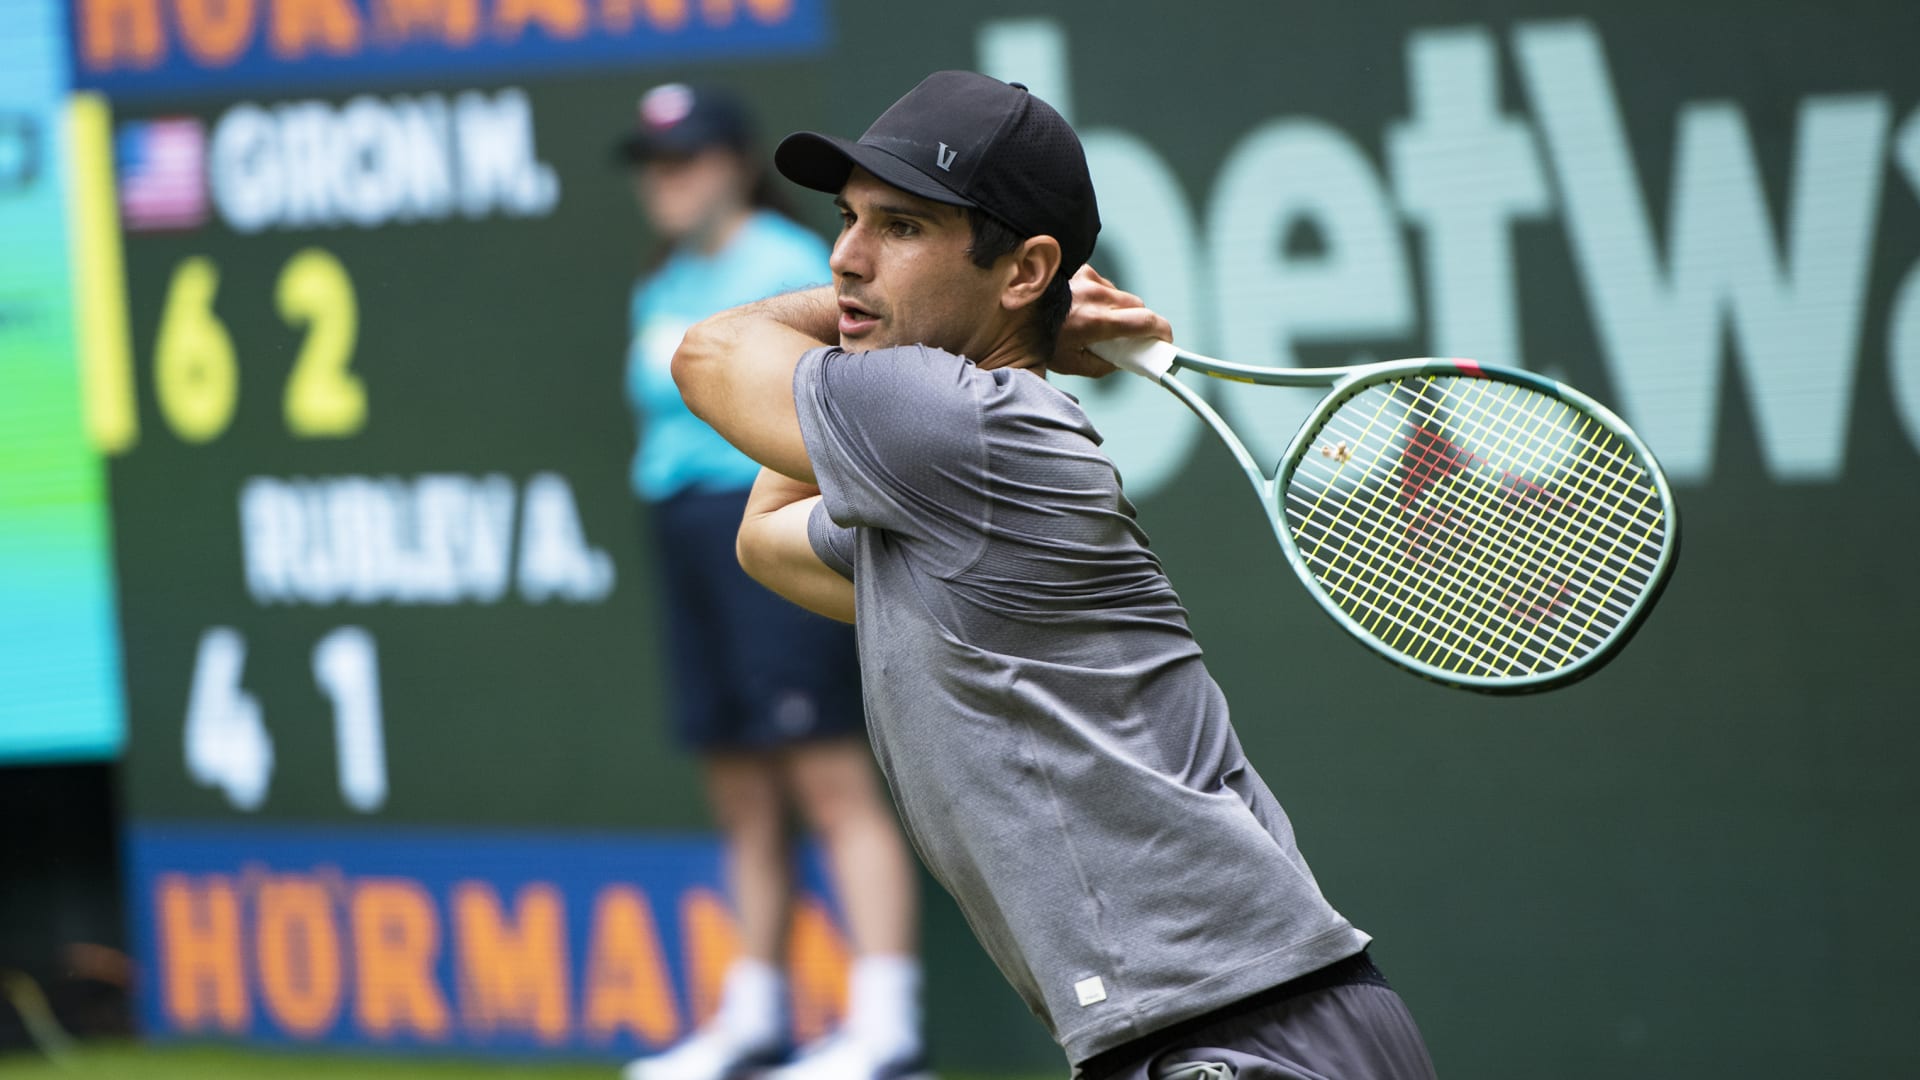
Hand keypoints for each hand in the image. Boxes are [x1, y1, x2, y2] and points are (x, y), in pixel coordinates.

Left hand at [1048, 265, 1173, 377]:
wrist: (1010, 308)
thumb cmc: (1039, 339)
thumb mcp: (1072, 364)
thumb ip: (1104, 366)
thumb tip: (1125, 362)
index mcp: (1095, 321)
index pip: (1144, 321)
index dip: (1162, 331)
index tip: (1166, 340)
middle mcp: (1095, 296)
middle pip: (1138, 305)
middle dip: (1141, 322)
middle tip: (1131, 337)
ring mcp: (1088, 279)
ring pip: (1122, 294)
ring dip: (1119, 309)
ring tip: (1098, 322)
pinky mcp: (1082, 270)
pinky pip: (1105, 284)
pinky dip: (1103, 296)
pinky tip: (1085, 306)